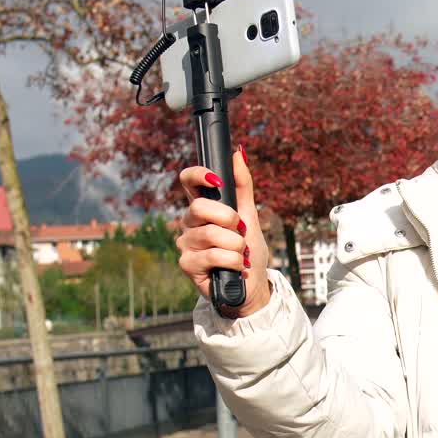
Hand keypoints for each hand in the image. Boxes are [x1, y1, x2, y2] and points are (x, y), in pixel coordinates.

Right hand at [175, 148, 271, 316]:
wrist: (252, 285)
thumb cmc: (248, 250)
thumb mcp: (250, 215)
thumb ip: (242, 186)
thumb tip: (239, 152)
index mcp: (202, 208)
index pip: (188, 182)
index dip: (197, 174)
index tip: (217, 179)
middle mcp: (189, 223)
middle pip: (200, 207)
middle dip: (229, 218)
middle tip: (240, 230)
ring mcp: (186, 244)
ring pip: (210, 233)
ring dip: (236, 244)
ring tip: (241, 253)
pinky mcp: (187, 265)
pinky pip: (213, 255)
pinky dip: (234, 260)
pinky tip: (237, 266)